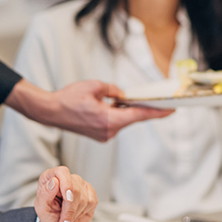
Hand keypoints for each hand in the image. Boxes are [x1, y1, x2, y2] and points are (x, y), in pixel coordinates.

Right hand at [5, 79, 173, 141]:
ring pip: (122, 120)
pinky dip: (117, 114)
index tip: (171, 110)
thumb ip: (112, 89)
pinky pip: (114, 122)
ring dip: (126, 110)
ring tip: (127, 99)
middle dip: (142, 108)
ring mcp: (104, 135)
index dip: (157, 112)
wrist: (50, 111)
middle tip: (157, 100)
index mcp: (109, 119)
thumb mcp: (93, 86)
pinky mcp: (99, 135)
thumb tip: (122, 94)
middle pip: (132, 118)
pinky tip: (115, 105)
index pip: (139, 116)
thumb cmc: (68, 99)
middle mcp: (109, 131)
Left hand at [34, 166, 97, 221]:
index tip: (68, 199)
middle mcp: (66, 178)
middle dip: (69, 209)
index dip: (66, 184)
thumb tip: (54, 181)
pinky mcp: (90, 193)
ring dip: (74, 213)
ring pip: (84, 198)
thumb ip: (45, 194)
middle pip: (75, 188)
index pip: (62, 172)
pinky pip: (92, 202)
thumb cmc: (49, 217)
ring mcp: (79, 185)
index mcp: (51, 178)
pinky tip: (76, 215)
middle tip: (62, 221)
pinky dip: (83, 212)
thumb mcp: (42, 209)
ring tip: (67, 219)